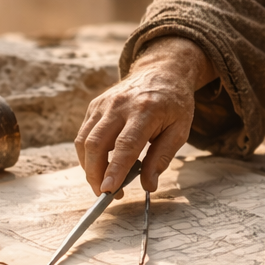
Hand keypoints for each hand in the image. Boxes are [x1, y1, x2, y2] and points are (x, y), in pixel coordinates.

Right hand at [74, 37, 215, 195]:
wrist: (162, 71)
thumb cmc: (174, 104)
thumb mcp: (180, 130)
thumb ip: (162, 158)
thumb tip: (148, 186)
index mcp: (145, 110)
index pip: (125, 144)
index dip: (115, 169)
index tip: (108, 191)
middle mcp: (120, 105)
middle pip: (96, 143)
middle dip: (95, 173)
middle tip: (104, 194)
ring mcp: (104, 103)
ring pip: (84, 139)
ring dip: (88, 166)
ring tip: (102, 182)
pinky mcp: (95, 105)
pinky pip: (84, 133)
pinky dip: (88, 153)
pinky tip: (100, 163)